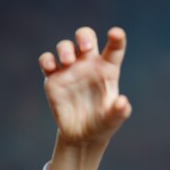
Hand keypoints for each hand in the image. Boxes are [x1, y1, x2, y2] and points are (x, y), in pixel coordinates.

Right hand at [39, 26, 131, 145]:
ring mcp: (70, 69)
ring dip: (65, 48)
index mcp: (108, 70)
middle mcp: (89, 65)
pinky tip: (51, 66)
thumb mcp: (113, 120)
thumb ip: (119, 111)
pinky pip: (46, 60)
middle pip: (86, 37)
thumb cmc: (103, 123)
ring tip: (68, 61)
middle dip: (84, 36)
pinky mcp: (53, 78)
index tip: (115, 33)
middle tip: (85, 47)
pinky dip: (46, 59)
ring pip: (65, 46)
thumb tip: (123, 103)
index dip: (116, 38)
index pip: (114, 49)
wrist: (82, 135)